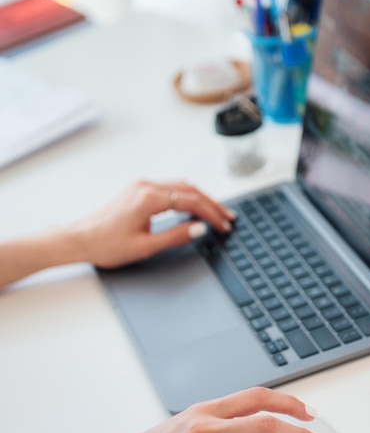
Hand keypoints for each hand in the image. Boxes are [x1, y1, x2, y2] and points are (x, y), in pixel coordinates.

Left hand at [72, 179, 234, 267]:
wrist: (79, 239)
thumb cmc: (106, 245)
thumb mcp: (145, 246)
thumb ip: (175, 236)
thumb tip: (200, 229)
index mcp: (148, 198)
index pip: (190, 201)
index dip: (211, 214)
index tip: (223, 225)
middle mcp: (146, 186)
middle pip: (189, 189)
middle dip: (211, 204)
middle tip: (228, 218)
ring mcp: (141, 185)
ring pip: (181, 186)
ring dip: (200, 198)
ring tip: (217, 213)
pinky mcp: (138, 189)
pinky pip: (170, 188)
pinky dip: (187, 196)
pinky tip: (194, 207)